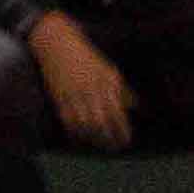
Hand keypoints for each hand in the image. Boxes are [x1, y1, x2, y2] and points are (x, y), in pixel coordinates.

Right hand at [28, 14, 134, 148]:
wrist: (57, 44)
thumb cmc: (86, 57)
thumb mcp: (108, 69)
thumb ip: (122, 89)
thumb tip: (136, 106)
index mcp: (106, 82)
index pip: (117, 112)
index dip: (122, 129)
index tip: (126, 140)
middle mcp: (91, 90)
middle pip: (101, 121)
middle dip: (108, 138)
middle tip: (113, 147)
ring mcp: (74, 94)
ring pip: (84, 123)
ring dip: (92, 137)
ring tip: (98, 144)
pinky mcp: (59, 96)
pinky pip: (67, 119)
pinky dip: (74, 131)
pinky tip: (80, 136)